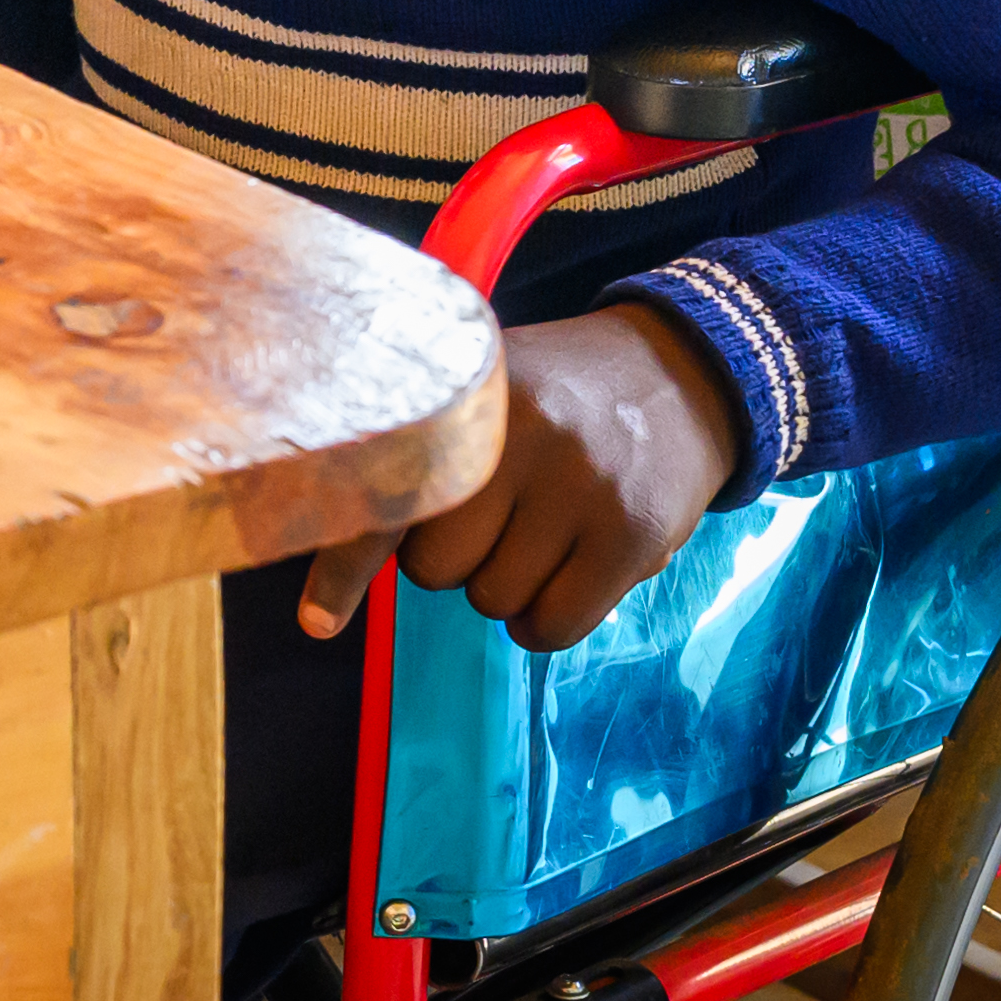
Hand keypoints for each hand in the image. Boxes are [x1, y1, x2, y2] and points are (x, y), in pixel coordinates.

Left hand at [301, 305, 745, 655]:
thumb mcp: (486, 389)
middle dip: (454, 560)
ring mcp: (581, 483)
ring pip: (492, 600)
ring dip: (505, 585)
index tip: (317, 622)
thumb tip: (341, 543)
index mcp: (469, 393)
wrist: (683, 375)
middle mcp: (522, 432)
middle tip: (495, 519)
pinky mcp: (631, 533)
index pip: (390, 492)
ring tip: (542, 531)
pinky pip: (552, 626)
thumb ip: (419, 449)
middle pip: (435, 567)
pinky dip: (546, 620)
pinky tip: (565, 576)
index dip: (345, 564)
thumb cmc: (557, 400)